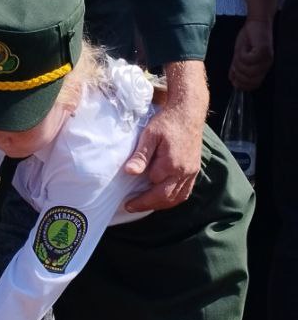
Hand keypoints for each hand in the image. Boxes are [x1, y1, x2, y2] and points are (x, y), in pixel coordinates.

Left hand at [124, 60, 206, 210]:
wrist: (188, 112)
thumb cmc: (166, 122)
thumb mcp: (149, 135)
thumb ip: (140, 155)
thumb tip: (130, 172)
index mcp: (171, 164)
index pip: (153, 187)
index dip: (140, 195)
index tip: (126, 201)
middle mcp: (184, 171)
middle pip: (166, 197)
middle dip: (148, 204)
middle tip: (131, 207)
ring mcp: (191, 172)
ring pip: (177, 198)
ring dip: (161, 204)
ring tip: (145, 205)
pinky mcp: (194, 170)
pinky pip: (185, 191)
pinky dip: (173, 199)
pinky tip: (162, 198)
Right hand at [229, 19, 272, 90]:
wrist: (256, 23)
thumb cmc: (248, 38)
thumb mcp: (239, 57)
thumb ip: (237, 69)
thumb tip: (232, 81)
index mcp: (262, 69)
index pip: (253, 85)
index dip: (241, 84)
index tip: (233, 78)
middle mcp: (266, 66)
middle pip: (249, 80)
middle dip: (238, 73)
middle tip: (235, 63)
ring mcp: (266, 59)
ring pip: (247, 70)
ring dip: (238, 62)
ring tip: (240, 52)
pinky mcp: (263, 51)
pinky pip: (247, 59)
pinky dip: (241, 54)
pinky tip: (244, 47)